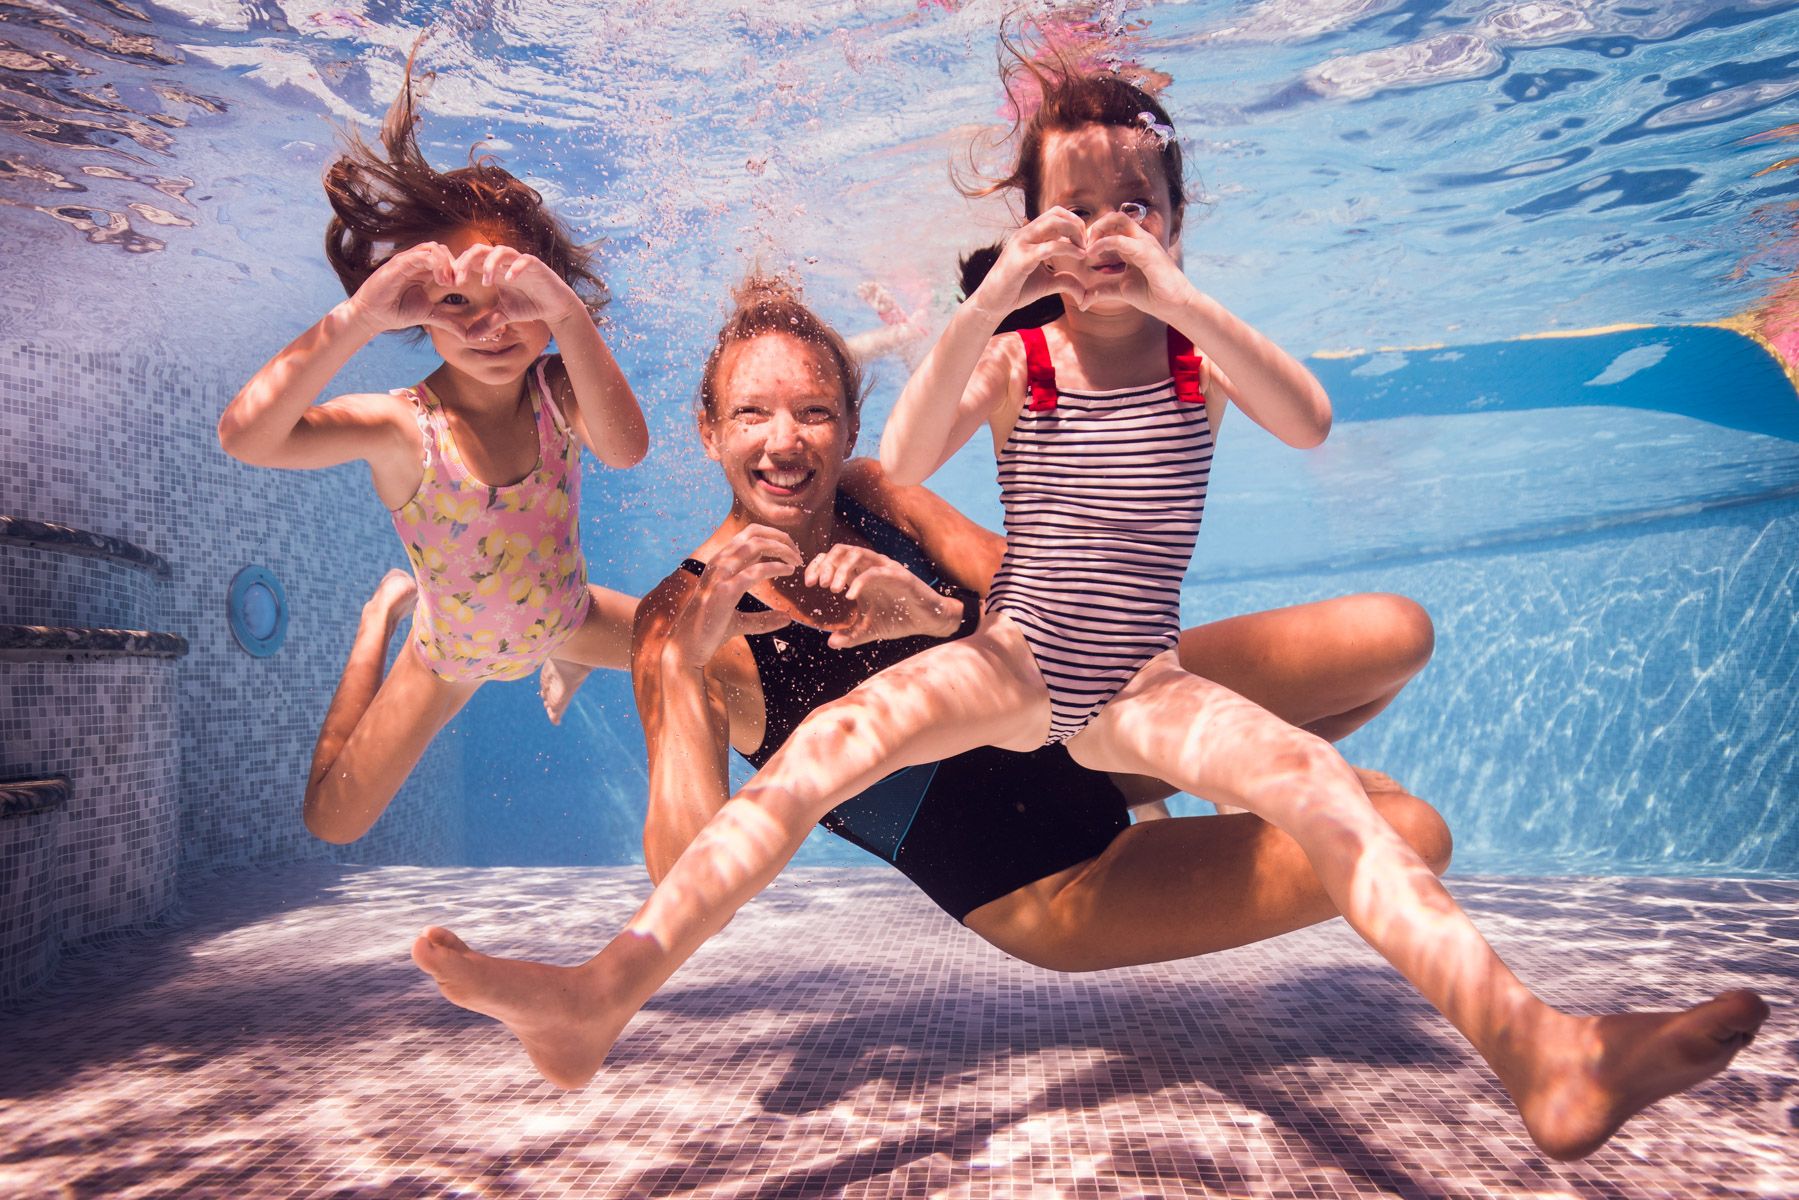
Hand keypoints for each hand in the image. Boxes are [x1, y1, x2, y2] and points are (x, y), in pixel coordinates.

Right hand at [344, 241, 458, 334]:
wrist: (373, 316)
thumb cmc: (398, 312)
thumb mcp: (429, 316)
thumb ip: (448, 321)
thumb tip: (466, 335)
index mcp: (424, 270)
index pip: (445, 257)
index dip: (458, 268)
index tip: (463, 286)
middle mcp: (415, 262)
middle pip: (441, 249)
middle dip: (455, 264)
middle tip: (458, 283)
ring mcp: (406, 261)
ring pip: (432, 248)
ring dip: (446, 263)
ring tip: (448, 283)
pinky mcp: (398, 264)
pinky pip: (420, 255)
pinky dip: (435, 264)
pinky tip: (441, 281)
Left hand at [451, 244, 586, 340]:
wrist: (554, 306)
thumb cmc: (529, 305)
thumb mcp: (503, 316)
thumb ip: (486, 323)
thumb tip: (467, 338)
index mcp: (494, 269)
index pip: (471, 260)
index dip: (457, 268)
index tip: (449, 284)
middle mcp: (504, 262)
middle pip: (480, 250)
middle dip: (466, 262)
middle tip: (458, 280)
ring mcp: (520, 261)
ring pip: (500, 251)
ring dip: (490, 265)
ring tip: (486, 283)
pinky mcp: (536, 265)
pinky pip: (524, 260)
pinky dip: (515, 268)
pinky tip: (509, 280)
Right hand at [665, 525, 798, 669]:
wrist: (688, 647)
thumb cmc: (709, 631)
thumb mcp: (740, 622)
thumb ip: (762, 619)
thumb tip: (787, 618)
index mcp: (720, 563)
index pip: (749, 534)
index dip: (774, 537)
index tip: (791, 552)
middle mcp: (719, 563)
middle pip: (755, 534)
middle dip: (781, 539)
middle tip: (798, 555)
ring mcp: (720, 575)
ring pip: (756, 545)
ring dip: (782, 550)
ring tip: (797, 562)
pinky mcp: (725, 591)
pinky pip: (755, 571)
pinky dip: (776, 567)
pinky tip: (789, 571)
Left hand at [801, 544, 958, 648]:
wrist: (929, 621)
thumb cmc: (900, 619)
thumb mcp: (869, 630)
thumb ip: (850, 636)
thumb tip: (831, 642)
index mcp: (860, 575)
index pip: (833, 558)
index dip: (817, 566)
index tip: (808, 584)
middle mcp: (871, 567)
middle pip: (841, 550)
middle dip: (826, 565)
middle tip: (818, 585)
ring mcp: (885, 568)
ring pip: (857, 554)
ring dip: (840, 569)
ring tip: (833, 589)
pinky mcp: (898, 575)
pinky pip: (876, 571)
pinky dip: (860, 581)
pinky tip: (850, 596)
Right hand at [971, 207, 1092, 316]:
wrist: (993, 302)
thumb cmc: (1017, 290)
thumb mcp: (1047, 283)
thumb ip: (1065, 280)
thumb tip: (1084, 292)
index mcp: (1030, 235)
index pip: (1055, 214)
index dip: (1074, 223)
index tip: (1084, 243)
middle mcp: (1025, 234)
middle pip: (1056, 213)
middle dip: (1077, 224)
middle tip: (1087, 244)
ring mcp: (1022, 243)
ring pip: (1054, 223)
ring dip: (1075, 232)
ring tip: (1084, 250)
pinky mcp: (1022, 258)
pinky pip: (1050, 246)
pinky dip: (1069, 249)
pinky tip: (1080, 257)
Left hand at [1076, 213, 1193, 317]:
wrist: (1173, 305)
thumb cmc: (1152, 295)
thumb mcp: (1120, 290)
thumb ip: (1101, 291)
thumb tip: (1082, 301)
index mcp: (1133, 244)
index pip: (1112, 225)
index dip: (1094, 233)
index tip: (1081, 249)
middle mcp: (1139, 239)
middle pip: (1115, 216)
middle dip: (1095, 225)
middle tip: (1082, 244)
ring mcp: (1144, 243)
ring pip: (1119, 219)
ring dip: (1098, 230)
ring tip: (1086, 248)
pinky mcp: (1147, 253)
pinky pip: (1121, 240)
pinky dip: (1103, 244)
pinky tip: (1091, 254)